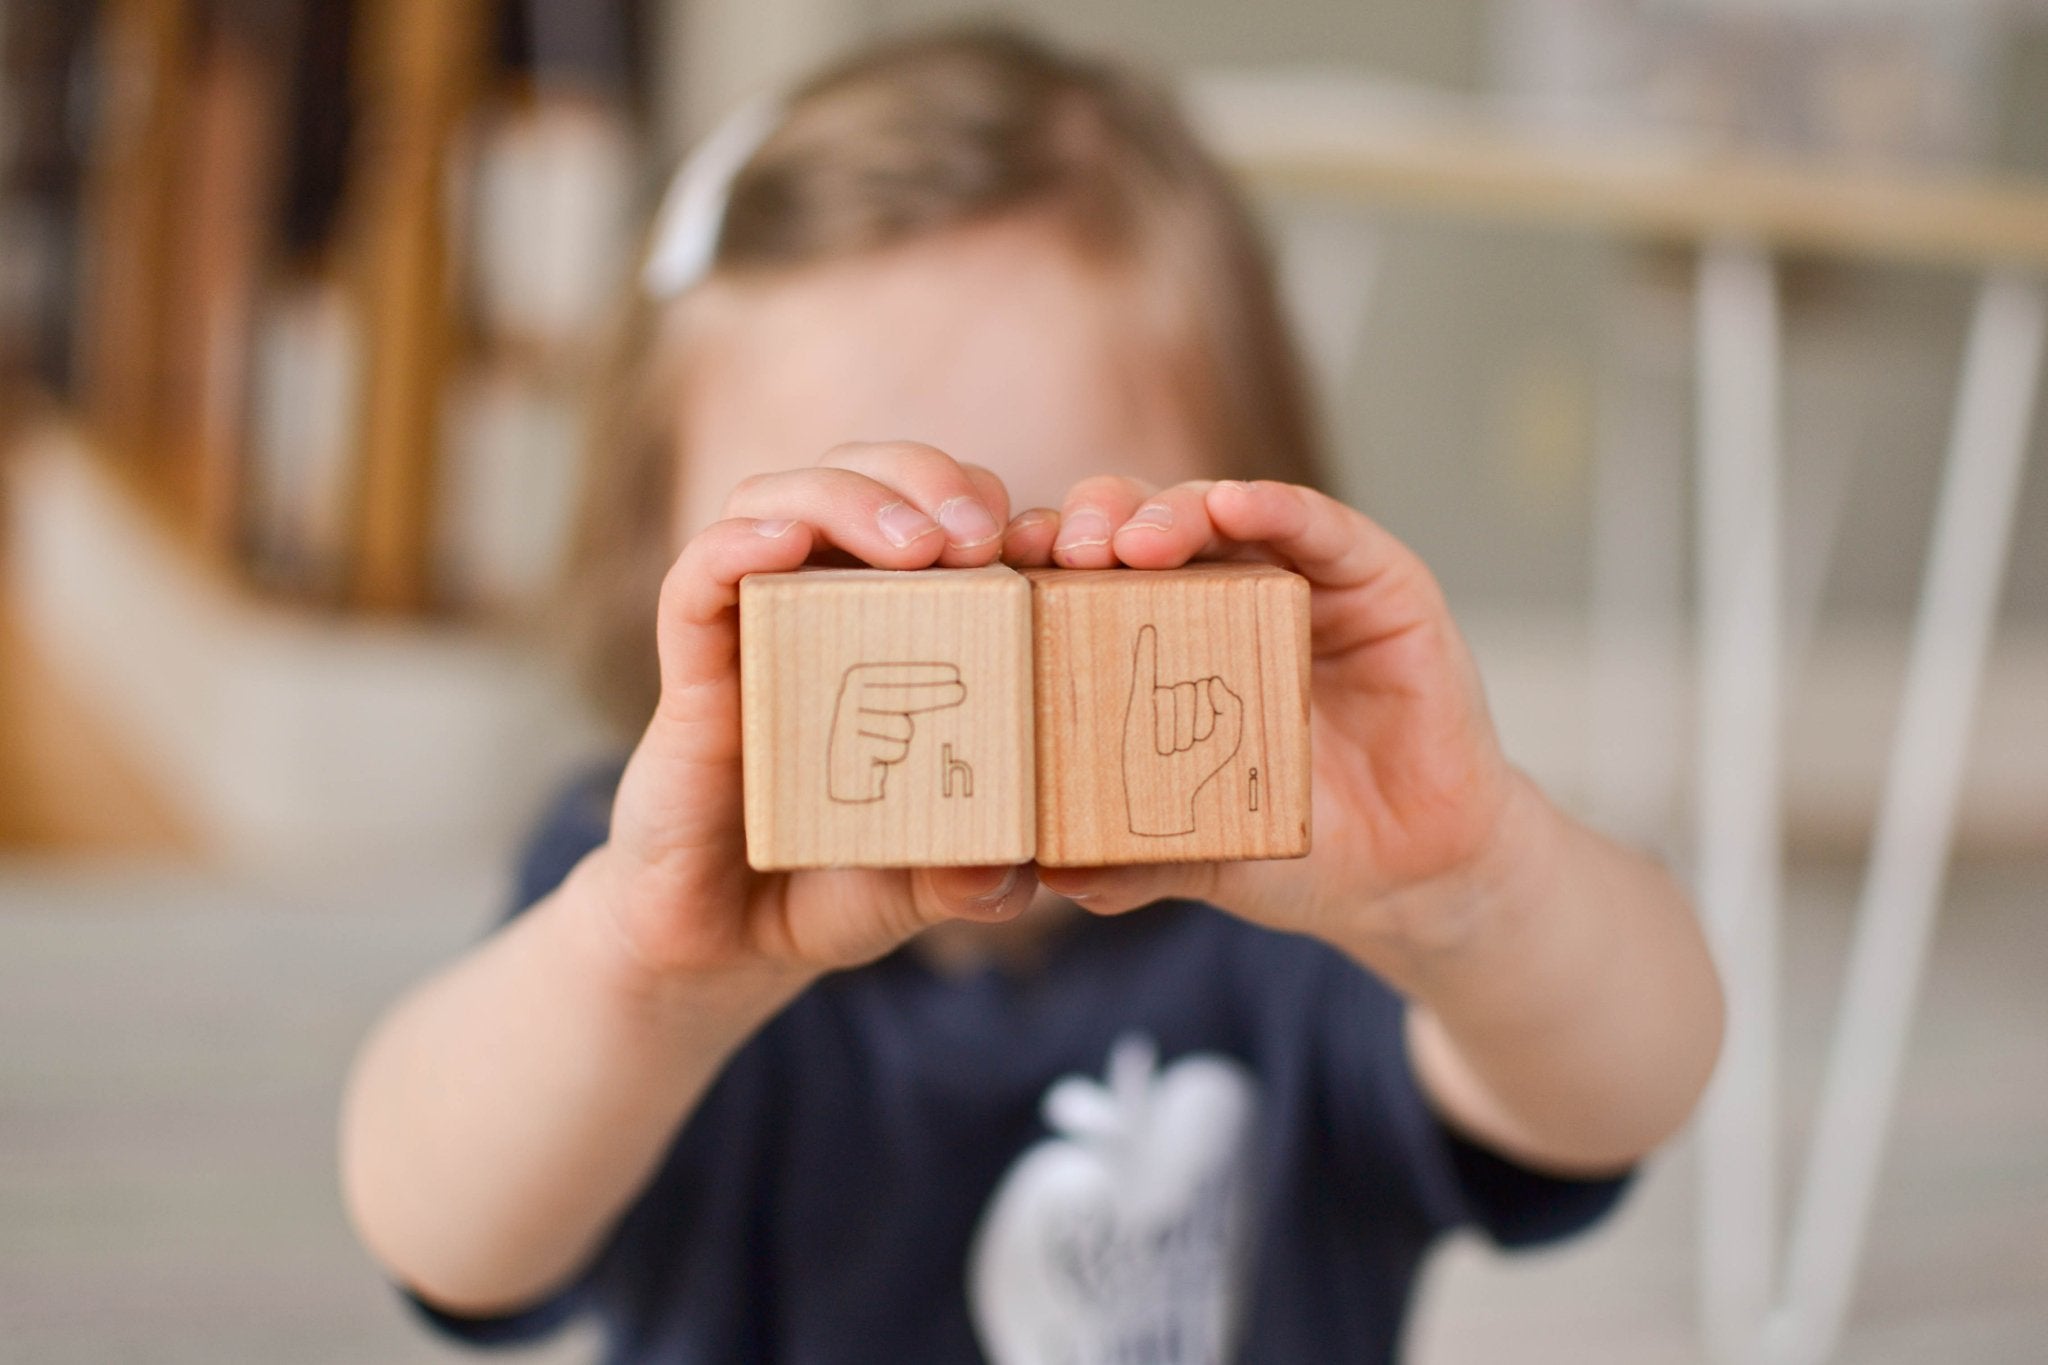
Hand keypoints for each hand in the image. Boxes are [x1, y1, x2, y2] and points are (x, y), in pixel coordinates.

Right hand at [596, 442, 1046, 985]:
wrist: (718, 945)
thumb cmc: (831, 884)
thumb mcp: (921, 882)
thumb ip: (971, 877)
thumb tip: (1010, 875)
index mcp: (896, 628)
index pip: (940, 517)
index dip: (988, 507)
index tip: (1043, 545)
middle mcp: (823, 607)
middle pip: (865, 476)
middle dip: (928, 478)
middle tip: (981, 537)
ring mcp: (753, 631)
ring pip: (780, 500)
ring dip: (850, 495)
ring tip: (914, 544)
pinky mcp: (689, 671)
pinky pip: (697, 579)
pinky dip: (737, 544)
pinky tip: (784, 545)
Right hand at [828, 663, 966, 802]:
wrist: (848, 772)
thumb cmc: (878, 733)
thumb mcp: (892, 705)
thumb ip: (915, 692)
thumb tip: (957, 687)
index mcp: (858, 677)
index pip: (899, 674)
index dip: (928, 674)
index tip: (956, 674)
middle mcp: (850, 696)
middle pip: (904, 696)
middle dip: (935, 694)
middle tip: (960, 691)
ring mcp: (848, 723)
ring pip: (902, 727)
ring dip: (904, 738)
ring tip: (888, 742)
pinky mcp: (853, 750)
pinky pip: (895, 749)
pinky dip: (894, 754)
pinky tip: (879, 758)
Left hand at [1024, 476, 1520, 957]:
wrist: (1412, 875)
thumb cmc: (1297, 844)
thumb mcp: (1203, 855)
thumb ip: (1133, 862)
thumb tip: (1053, 878)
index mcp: (1162, 646)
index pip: (1086, 582)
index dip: (1038, 569)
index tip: (994, 576)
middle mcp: (1223, 596)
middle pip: (1141, 529)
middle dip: (1092, 527)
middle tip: (1059, 551)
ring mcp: (1298, 578)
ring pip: (1218, 511)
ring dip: (1168, 512)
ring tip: (1132, 541)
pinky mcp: (1374, 577)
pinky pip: (1318, 524)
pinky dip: (1273, 505)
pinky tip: (1233, 504)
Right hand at [1121, 626, 1242, 835]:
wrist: (1166, 796)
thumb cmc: (1198, 768)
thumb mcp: (1228, 740)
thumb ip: (1232, 707)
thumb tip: (1211, 682)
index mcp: (1206, 696)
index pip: (1211, 685)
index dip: (1210, 712)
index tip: (1205, 735)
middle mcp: (1182, 692)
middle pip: (1190, 690)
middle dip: (1189, 725)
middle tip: (1183, 747)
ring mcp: (1158, 697)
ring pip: (1168, 698)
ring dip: (1170, 732)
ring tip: (1166, 748)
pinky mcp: (1137, 704)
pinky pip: (1142, 671)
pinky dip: (1144, 650)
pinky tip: (1149, 631)